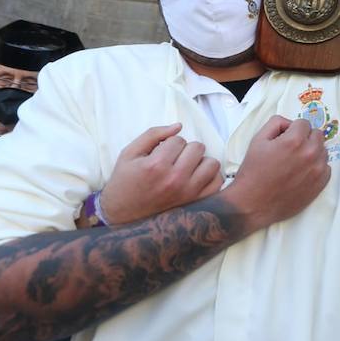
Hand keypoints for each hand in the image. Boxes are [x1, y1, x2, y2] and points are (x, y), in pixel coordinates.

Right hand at [99, 124, 222, 225]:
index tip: (160, 154)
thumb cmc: (124, 181)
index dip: (169, 144)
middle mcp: (175, 179)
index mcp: (156, 165)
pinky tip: (196, 177)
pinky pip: (217, 182)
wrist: (121, 214)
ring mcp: (188, 192)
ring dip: (200, 162)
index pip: (179, 139)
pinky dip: (210, 176)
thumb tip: (179, 126)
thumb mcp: (129, 153)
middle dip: (185, 150)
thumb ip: (153, 134)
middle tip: (172, 160)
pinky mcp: (196, 202)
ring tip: (186, 168)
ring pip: (211, 163)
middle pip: (197, 148)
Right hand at [226, 116, 330, 230]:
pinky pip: (326, 167)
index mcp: (295, 141)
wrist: (253, 203)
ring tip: (295, 162)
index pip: (304, 123)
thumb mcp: (258, 140)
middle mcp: (310, 153)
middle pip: (317, 134)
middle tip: (291, 149)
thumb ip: (276, 123)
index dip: (293, 129)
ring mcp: (317, 170)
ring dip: (312, 152)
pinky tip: (301, 173)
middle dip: (305, 138)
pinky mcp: (321, 183)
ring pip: (323, 150)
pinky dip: (316, 167)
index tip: (286, 138)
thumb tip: (290, 123)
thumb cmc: (253, 172)